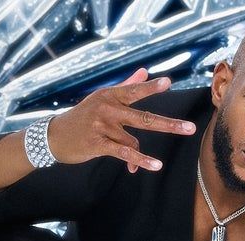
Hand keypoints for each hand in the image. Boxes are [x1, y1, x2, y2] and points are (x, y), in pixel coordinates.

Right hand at [46, 68, 196, 172]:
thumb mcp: (101, 98)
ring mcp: (102, 126)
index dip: (150, 87)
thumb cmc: (82, 116)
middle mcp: (107, 108)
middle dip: (169, 124)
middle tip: (190, 129)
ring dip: (142, 155)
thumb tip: (144, 71)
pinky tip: (154, 165)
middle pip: (143, 117)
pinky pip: (124, 152)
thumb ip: (125, 85)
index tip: (167, 82)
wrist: (54, 136)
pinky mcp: (98, 143)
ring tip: (156, 164)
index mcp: (110, 96)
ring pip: (133, 139)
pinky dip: (140, 159)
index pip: (134, 90)